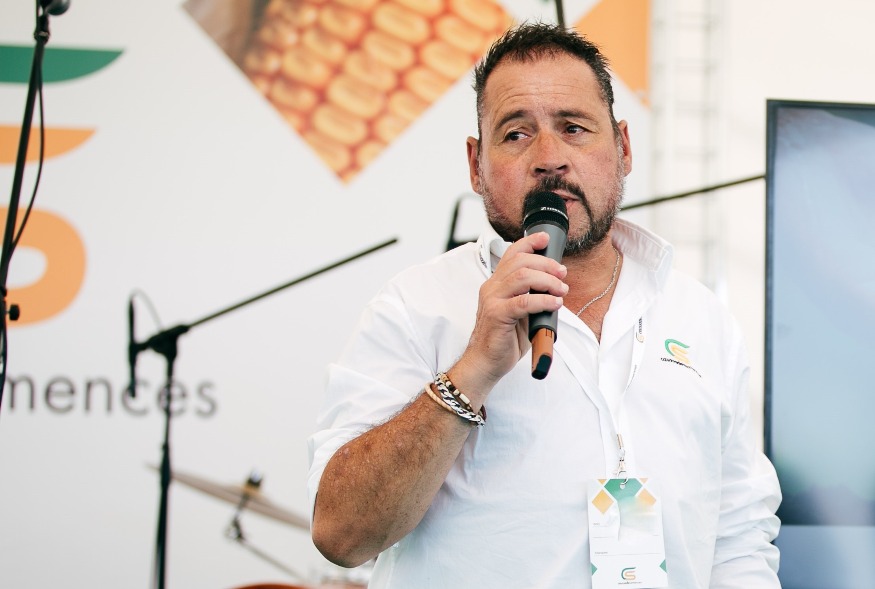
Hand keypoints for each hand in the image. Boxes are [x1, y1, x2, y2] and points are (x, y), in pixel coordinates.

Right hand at [453, 232, 567, 398]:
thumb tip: (556, 285)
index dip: (529, 243)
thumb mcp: (519, 312)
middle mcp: (492, 287)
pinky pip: (524, 301)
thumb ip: (531, 295)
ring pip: (523, 277)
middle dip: (546, 264)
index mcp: (496, 283)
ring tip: (561, 290)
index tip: (546, 239)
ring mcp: (492, 300)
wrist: (485, 362)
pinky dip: (543, 300)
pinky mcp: (497, 315)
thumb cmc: (503, 339)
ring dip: (548, 281)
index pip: (511, 254)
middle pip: (520, 261)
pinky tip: (555, 304)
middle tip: (562, 274)